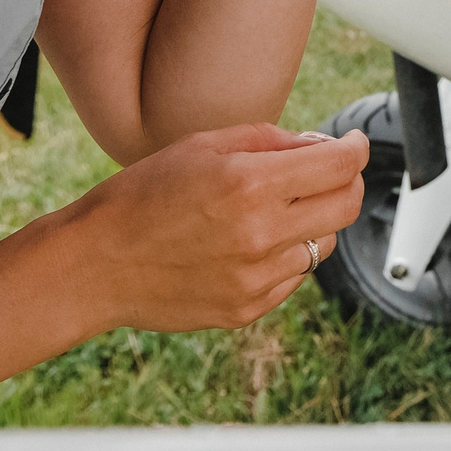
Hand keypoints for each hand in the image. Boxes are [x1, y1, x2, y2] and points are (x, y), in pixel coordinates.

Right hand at [58, 123, 368, 332]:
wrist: (94, 264)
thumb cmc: (142, 196)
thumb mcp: (202, 146)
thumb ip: (270, 140)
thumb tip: (320, 145)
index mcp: (251, 185)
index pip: (340, 164)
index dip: (356, 147)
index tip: (353, 142)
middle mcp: (261, 234)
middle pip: (346, 205)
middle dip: (348, 181)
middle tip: (331, 171)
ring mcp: (257, 278)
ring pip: (324, 243)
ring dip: (314, 220)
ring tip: (275, 209)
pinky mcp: (247, 309)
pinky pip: (294, 276)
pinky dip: (287, 255)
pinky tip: (252, 242)